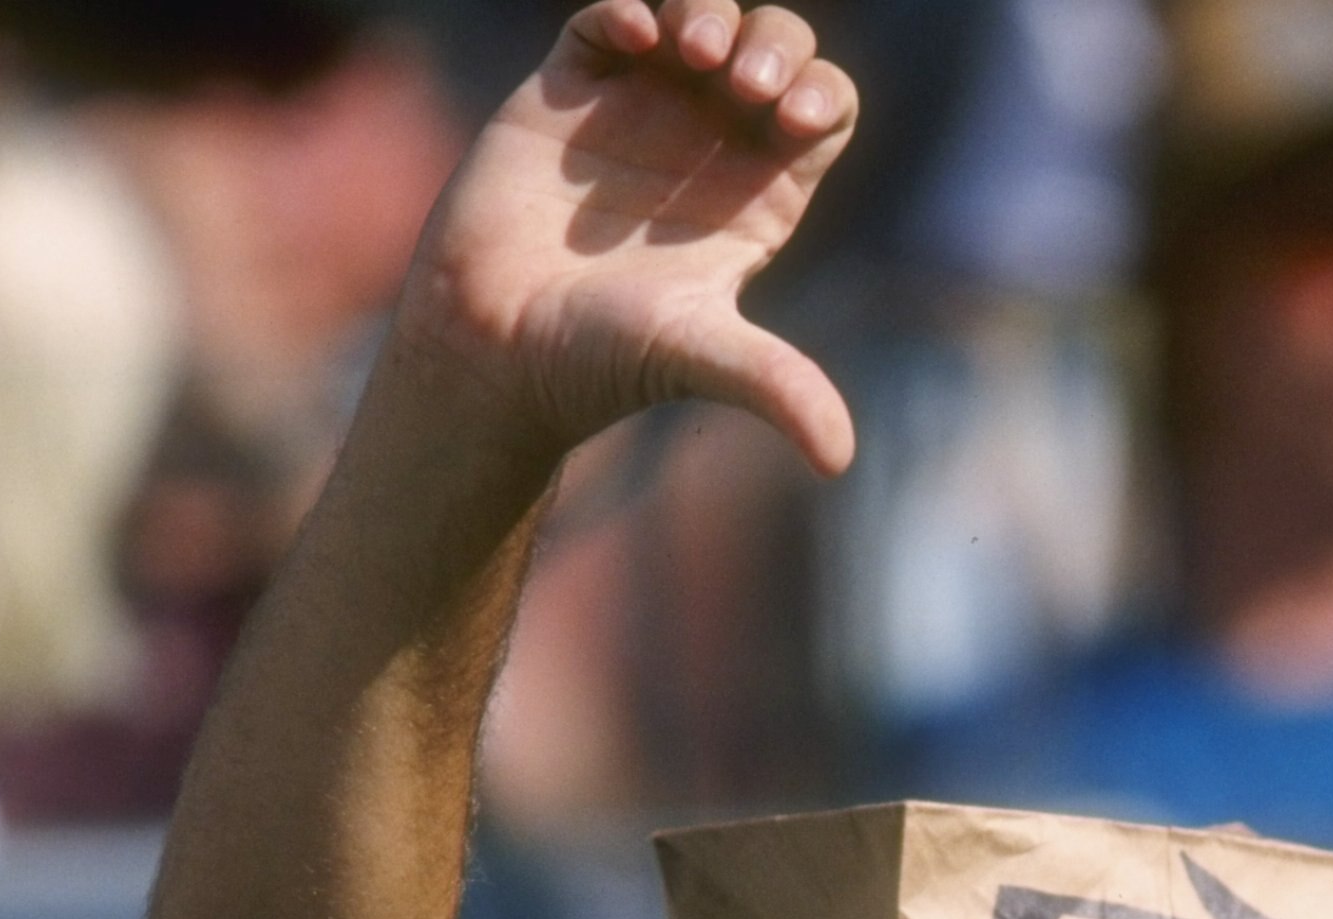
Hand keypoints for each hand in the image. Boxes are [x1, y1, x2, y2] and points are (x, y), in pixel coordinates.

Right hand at [395, 0, 859, 474]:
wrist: (492, 346)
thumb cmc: (599, 359)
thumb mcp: (700, 359)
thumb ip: (776, 387)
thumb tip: (840, 459)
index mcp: (759, 196)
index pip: (824, 110)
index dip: (821, 93)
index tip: (790, 119)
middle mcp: (707, 146)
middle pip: (777, 49)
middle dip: (774, 43)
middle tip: (742, 84)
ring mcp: (638, 112)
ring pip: (701, 18)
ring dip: (709, 13)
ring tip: (693, 54)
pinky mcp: (566, 92)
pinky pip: (609, 20)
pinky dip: (628, 12)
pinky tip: (635, 39)